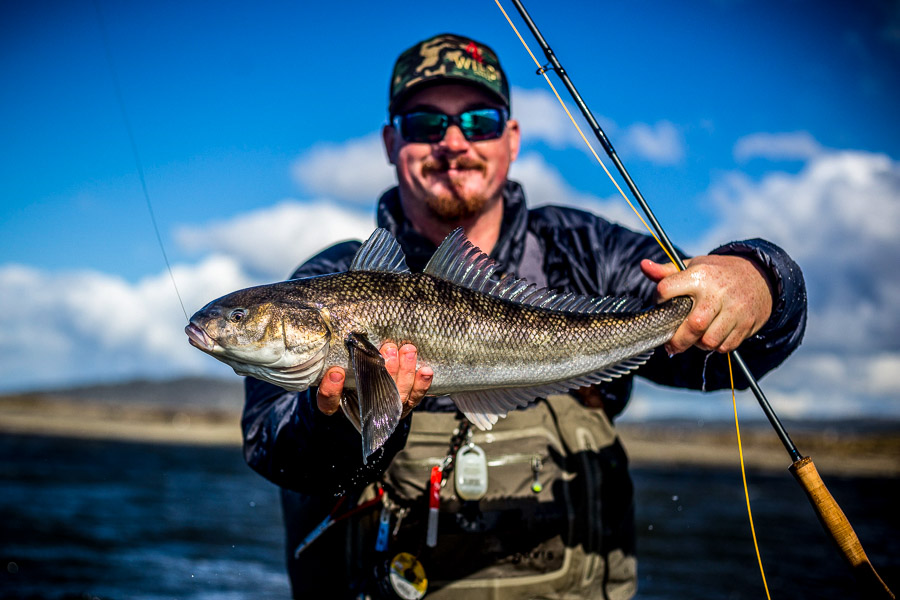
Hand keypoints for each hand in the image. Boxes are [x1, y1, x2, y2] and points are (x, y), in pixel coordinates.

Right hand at [316, 343, 433, 417]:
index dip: (331, 389)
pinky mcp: (403, 405)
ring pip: (397, 396)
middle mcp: (362, 409)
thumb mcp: (334, 367)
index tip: (335, 372)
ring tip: (408, 351)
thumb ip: (333, 360)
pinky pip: (414, 398)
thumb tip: (336, 336)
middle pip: (373, 397)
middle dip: (384, 372)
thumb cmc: (346, 374)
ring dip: (405, 372)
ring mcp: (385, 409)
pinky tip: (426, 371)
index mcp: (337, 403)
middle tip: (388, 349)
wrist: (364, 391)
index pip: (329, 401)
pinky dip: (421, 385)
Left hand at [641, 255, 773, 354]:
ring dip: (698, 345)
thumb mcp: (694, 266)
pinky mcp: (746, 324)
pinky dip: (715, 347)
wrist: (760, 275)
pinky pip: (725, 346)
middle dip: (678, 341)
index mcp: (699, 275)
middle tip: (671, 345)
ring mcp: (734, 310)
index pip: (666, 290)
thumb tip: (643, 265)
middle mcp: (717, 293)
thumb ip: (666, 271)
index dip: (658, 300)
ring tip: (694, 339)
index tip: (660, 305)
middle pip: (693, 326)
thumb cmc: (717, 273)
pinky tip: (711, 337)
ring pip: (709, 341)